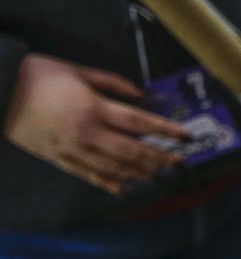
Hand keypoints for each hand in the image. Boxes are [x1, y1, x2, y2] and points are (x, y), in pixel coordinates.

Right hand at [4, 52, 187, 193]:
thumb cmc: (37, 75)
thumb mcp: (77, 70)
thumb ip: (112, 83)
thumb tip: (142, 94)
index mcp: (94, 108)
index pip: (140, 123)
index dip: (166, 132)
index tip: (186, 137)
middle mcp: (87, 132)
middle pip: (133, 151)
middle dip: (160, 158)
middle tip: (180, 162)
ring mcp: (72, 148)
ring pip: (114, 167)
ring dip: (140, 174)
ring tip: (160, 176)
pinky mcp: (57, 158)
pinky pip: (88, 175)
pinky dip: (109, 183)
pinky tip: (126, 188)